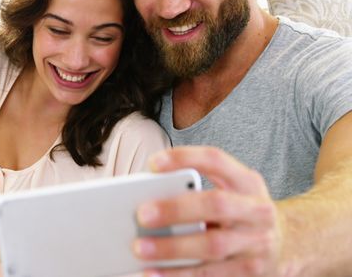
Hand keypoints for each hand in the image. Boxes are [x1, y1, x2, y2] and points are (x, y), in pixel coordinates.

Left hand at [135, 146, 282, 276]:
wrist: (285, 245)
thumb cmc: (238, 214)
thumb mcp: (228, 192)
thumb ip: (194, 190)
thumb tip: (145, 199)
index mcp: (247, 182)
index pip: (216, 160)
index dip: (185, 157)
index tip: (153, 163)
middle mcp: (257, 211)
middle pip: (215, 205)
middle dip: (176, 209)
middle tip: (141, 215)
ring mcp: (257, 244)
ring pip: (212, 246)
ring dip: (172, 248)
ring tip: (139, 248)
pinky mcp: (250, 273)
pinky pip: (211, 275)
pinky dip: (179, 275)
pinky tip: (153, 274)